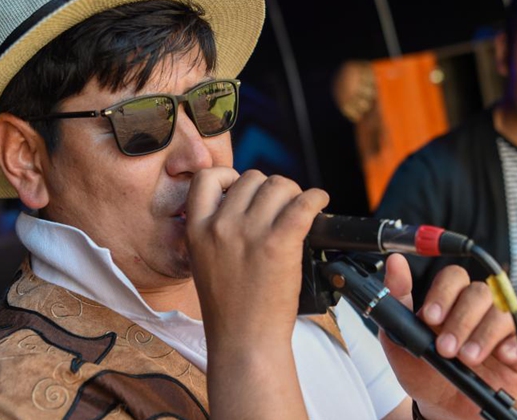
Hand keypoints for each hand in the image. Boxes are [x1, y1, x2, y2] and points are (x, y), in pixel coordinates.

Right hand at [186, 167, 327, 419]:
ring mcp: (249, 233)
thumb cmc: (230, 307)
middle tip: (280, 209)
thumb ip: (217, 228)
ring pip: (279, 185)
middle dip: (269, 189)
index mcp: (196, 229)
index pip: (207, 177)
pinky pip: (303, 202)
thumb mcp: (205, 260)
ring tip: (298, 211)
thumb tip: (246, 201)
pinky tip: (320, 204)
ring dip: (292, 194)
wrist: (244, 340)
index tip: (243, 189)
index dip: (229, 177)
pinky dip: (316, 198)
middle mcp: (220, 225)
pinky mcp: (278, 243)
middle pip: (252, 178)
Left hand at [378, 254, 516, 419]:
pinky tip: (503, 356)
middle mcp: (477, 309)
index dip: (443, 293)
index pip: (453, 277)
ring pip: (504, 312)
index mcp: (450, 300)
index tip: (430, 318)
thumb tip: (394, 261)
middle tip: (445, 348)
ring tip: (467, 359)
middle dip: (461, 320)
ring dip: (484, 335)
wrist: (439, 406)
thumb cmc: (422, 368)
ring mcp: (500, 328)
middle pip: (479, 293)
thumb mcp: (400, 337)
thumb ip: (396, 298)